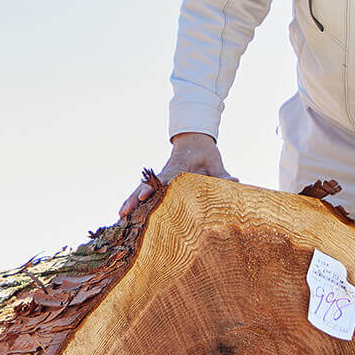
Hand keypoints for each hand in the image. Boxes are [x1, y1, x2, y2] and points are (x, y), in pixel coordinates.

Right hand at [118, 133, 236, 216]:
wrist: (193, 139)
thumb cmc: (205, 152)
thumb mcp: (216, 162)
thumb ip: (222, 174)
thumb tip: (235, 181)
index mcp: (177, 167)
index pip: (164, 178)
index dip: (153, 188)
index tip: (143, 196)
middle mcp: (164, 173)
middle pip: (146, 186)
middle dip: (134, 198)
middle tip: (124, 211)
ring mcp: (158, 177)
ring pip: (140, 189)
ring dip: (130, 202)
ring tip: (120, 215)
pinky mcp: (157, 182)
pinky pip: (142, 191)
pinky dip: (133, 201)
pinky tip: (125, 213)